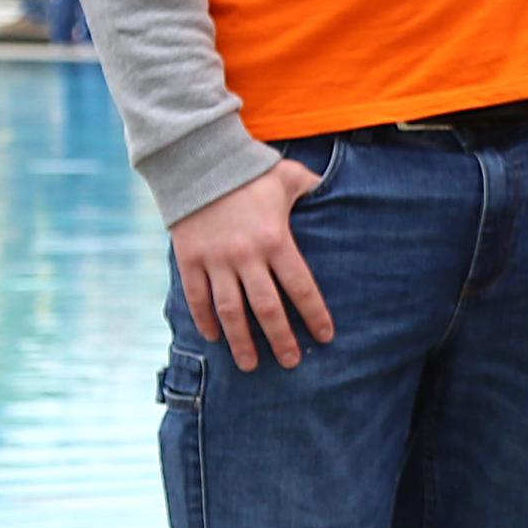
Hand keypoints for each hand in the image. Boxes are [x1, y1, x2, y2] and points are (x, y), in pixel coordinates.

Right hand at [173, 158, 334, 371]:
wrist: (196, 162)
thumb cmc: (250, 171)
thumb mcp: (290, 176)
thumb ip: (314, 187)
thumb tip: (339, 188)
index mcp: (276, 240)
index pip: (301, 287)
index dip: (314, 315)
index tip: (325, 337)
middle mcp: (246, 255)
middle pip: (267, 308)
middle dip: (281, 339)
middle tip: (292, 362)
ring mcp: (215, 260)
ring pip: (230, 311)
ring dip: (241, 341)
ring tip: (251, 364)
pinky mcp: (189, 259)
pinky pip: (197, 297)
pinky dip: (205, 320)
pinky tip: (215, 337)